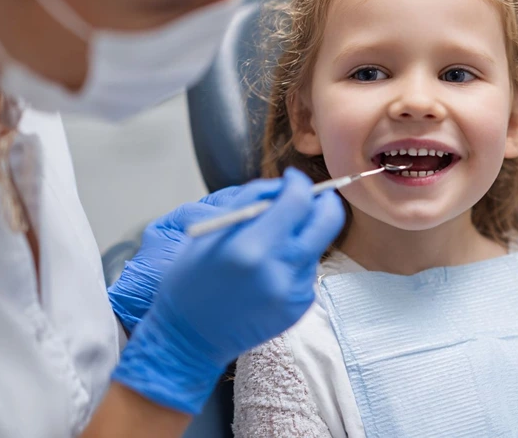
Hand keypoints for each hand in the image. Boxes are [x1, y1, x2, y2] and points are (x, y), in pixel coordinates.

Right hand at [112, 168, 344, 413]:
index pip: (298, 201)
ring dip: (302, 234)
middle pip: (328, 221)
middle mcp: (280, 272)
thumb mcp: (210, 231)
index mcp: (252, 248)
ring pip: (317, 244)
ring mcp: (294, 293)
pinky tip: (269, 270)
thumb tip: (285, 184)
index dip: (299, 183)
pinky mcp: (300, 307)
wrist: (189, 339)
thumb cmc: (191, 280)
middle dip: (323, 201)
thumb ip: (251, 199)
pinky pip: (308, 270)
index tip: (292, 178)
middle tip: (307, 197)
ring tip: (271, 243)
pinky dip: (295, 260)